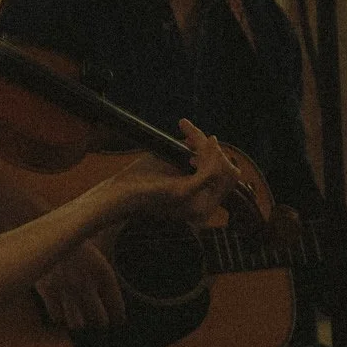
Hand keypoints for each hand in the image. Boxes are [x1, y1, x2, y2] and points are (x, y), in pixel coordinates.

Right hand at [35, 240, 125, 330]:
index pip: (116, 306)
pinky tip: (62, 309)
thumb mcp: (98, 257)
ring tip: (80, 318)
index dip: (118, 316)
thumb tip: (119, 310)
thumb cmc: (77, 247)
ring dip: (80, 322)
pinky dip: (60, 316)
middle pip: (100, 320)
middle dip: (101, 321)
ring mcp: (66, 288)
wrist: (49, 232)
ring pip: (78, 324)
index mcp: (103, 272)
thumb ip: (107, 282)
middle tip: (99, 320)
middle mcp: (86, 283)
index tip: (118, 319)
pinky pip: (57, 317)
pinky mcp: (47, 290)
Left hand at [100, 121, 237, 221]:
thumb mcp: (170, 166)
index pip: (225, 182)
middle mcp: (202, 210)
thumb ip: (190, 157)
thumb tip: (208, 142)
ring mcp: (195, 203)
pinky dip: (209, 152)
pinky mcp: (185, 192)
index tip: (206, 141)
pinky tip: (204, 140)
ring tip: (192, 137)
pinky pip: (211, 170)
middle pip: (229, 176)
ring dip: (210, 148)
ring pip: (222, 171)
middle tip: (197, 136)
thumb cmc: (139, 180)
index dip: (220, 160)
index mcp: (200, 207)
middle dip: (216, 152)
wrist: (117, 194)